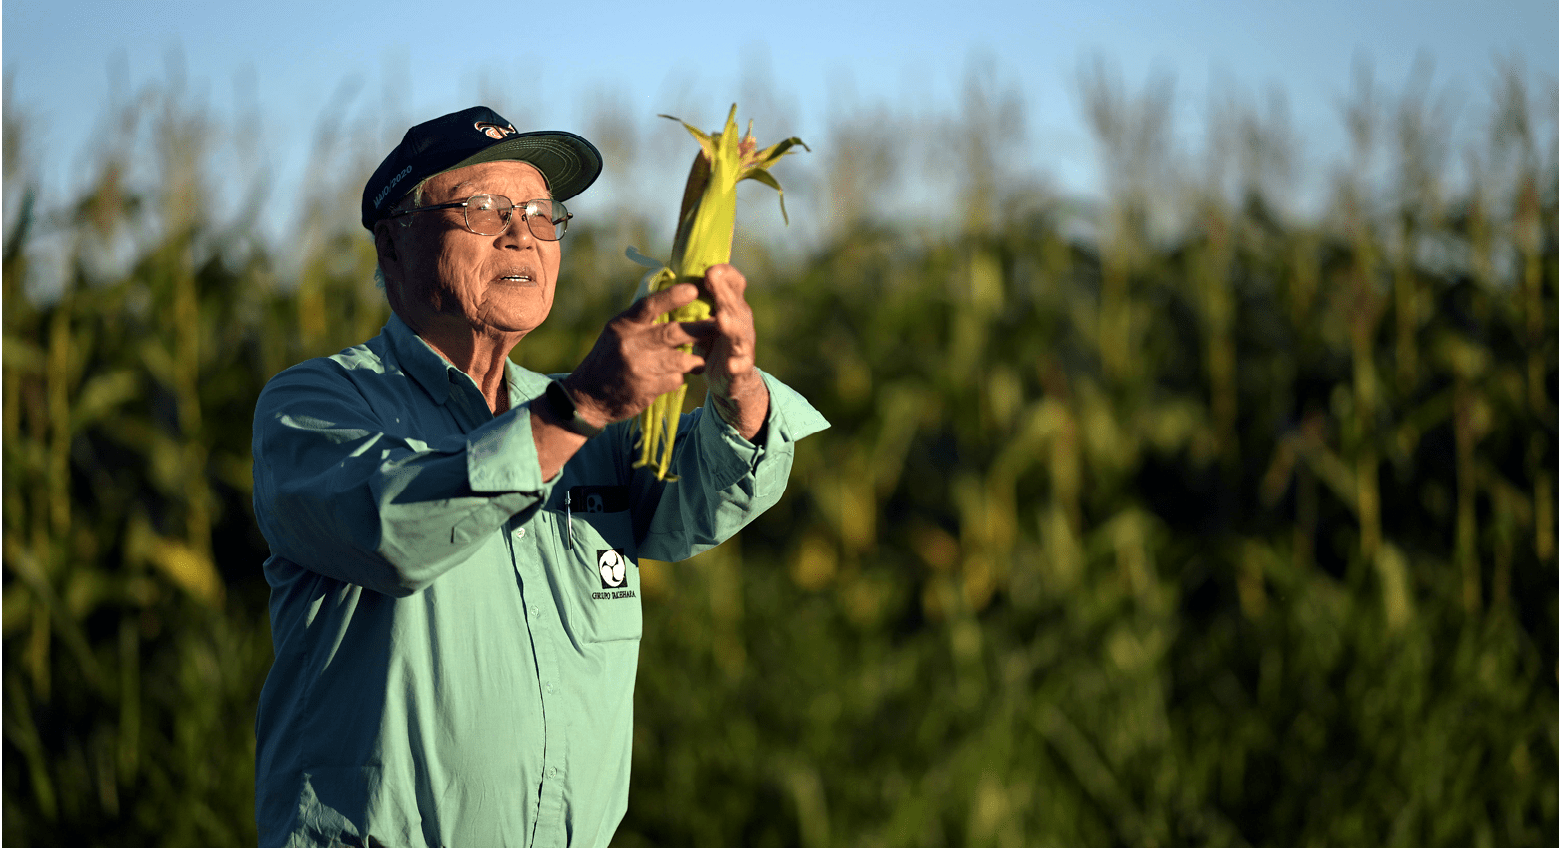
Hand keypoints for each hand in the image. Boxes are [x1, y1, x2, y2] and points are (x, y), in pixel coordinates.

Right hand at [563, 283, 714, 425]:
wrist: (588, 397)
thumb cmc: (609, 359)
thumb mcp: (617, 333)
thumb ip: (642, 320)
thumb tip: (676, 300)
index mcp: (623, 325)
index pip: (649, 305)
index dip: (673, 297)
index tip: (694, 290)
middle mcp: (630, 344)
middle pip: (672, 333)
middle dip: (699, 329)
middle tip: (718, 324)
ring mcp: (638, 368)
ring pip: (679, 360)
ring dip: (694, 359)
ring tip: (701, 359)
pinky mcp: (645, 390)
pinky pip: (674, 380)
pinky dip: (680, 377)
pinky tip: (678, 377)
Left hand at [691, 264, 769, 439]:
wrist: (731, 379)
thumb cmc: (715, 343)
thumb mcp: (708, 320)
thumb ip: (700, 301)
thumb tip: (678, 275)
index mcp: (732, 307)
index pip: (734, 284)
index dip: (725, 275)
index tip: (710, 269)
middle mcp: (741, 321)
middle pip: (734, 304)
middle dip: (723, 292)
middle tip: (712, 280)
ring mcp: (743, 344)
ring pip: (739, 332)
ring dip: (731, 325)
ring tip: (721, 319)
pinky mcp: (742, 366)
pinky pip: (741, 364)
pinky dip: (737, 364)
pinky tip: (731, 364)